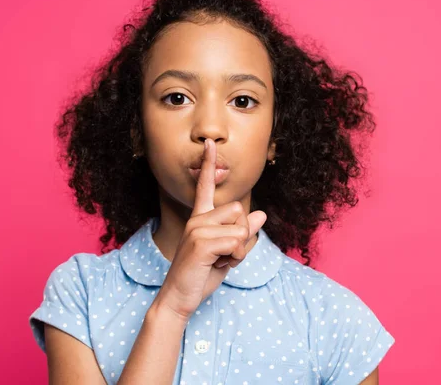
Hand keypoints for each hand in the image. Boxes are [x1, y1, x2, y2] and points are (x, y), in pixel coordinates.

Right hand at [154, 138, 266, 320]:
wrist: (180, 297)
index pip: (205, 186)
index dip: (209, 164)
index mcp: (200, 218)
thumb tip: (260, 213)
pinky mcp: (200, 242)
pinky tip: (218, 265)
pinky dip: (235, 258)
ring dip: (239, 250)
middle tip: (224, 254)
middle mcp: (197, 218)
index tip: (210, 143)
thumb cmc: (202, 275)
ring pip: (240, 228)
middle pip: (239, 210)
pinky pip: (236, 242)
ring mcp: (196, 228)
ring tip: (219, 261)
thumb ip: (242, 233)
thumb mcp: (228, 253)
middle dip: (241, 236)